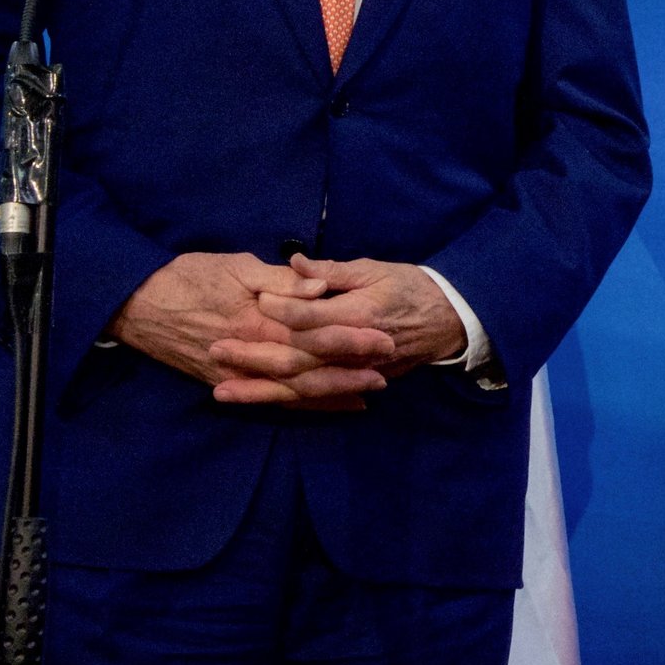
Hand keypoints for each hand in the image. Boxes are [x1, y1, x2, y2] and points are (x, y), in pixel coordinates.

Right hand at [112, 251, 391, 407]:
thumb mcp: (235, 266)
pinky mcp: (223, 384)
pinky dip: (300, 405)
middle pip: (308, 368)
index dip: (350, 337)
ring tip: (366, 395)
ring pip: (292, 390)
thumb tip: (319, 287)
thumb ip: (280, 281)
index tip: (383, 337)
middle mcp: (250, 353)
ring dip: (330, 393)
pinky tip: (328, 407)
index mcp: (258, 320)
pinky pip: (268, 400)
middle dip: (348, 371)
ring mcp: (236, 374)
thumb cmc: (186, 276)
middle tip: (386, 372)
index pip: (313, 333)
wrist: (134, 305)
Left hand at [242, 255, 466, 391]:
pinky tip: (256, 403)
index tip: (254, 299)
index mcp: (359, 316)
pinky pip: (315, 399)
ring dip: (259, 390)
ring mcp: (354, 374)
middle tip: (215, 349)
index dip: (279, 308)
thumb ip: (332, 269)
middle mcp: (353, 351)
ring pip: (300, 388)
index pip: (310, 317)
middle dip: (253, 357)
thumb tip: (294, 262)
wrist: (449, 321)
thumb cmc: (410, 287)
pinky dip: (285, 402)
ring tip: (221, 391)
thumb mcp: (374, 269)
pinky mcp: (355, 384)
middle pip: (296, 360)